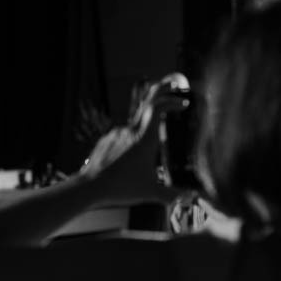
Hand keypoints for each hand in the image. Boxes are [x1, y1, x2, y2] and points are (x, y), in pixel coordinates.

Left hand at [79, 76, 189, 204]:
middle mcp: (130, 131)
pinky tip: (134, 152)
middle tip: (173, 83)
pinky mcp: (106, 140)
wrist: (89, 187)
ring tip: (155, 134)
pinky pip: (123, 133)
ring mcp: (116, 134)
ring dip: (148, 120)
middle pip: (146, 101)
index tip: (183, 104)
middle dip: (161, 90)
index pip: (157, 107)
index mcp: (144, 139)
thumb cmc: (119, 188)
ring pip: (135, 120)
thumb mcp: (150, 193)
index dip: (171, 101)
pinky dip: (133, 135)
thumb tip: (191, 198)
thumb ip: (173, 195)